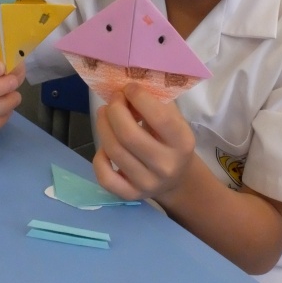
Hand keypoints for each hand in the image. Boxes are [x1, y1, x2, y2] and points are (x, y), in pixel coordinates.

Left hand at [92, 83, 195, 201]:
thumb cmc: (171, 141)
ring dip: (104, 125)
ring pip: (114, 151)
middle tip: (114, 99)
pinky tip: (105, 146)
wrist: (177, 179)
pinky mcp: (130, 195)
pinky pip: (105, 176)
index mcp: (182, 143)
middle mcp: (166, 165)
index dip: (139, 97)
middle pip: (129, 135)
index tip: (129, 88)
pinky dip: (99, 157)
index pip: (159, 117)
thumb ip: (155, 103)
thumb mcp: (174, 121)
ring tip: (105, 113)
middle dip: (115, 110)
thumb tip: (127, 87)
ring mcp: (147, 183)